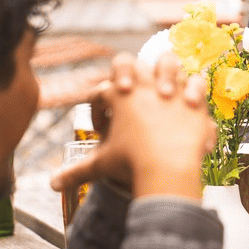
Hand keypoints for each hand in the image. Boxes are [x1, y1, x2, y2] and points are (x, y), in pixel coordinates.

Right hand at [52, 53, 214, 199]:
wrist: (168, 167)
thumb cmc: (131, 162)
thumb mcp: (101, 165)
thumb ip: (76, 172)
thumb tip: (52, 185)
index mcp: (118, 94)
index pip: (101, 90)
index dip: (98, 110)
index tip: (104, 130)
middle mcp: (144, 84)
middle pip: (130, 63)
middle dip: (127, 77)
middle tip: (129, 99)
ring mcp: (171, 87)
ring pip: (167, 62)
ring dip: (164, 72)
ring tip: (163, 93)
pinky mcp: (194, 97)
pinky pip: (197, 80)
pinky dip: (194, 88)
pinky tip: (191, 102)